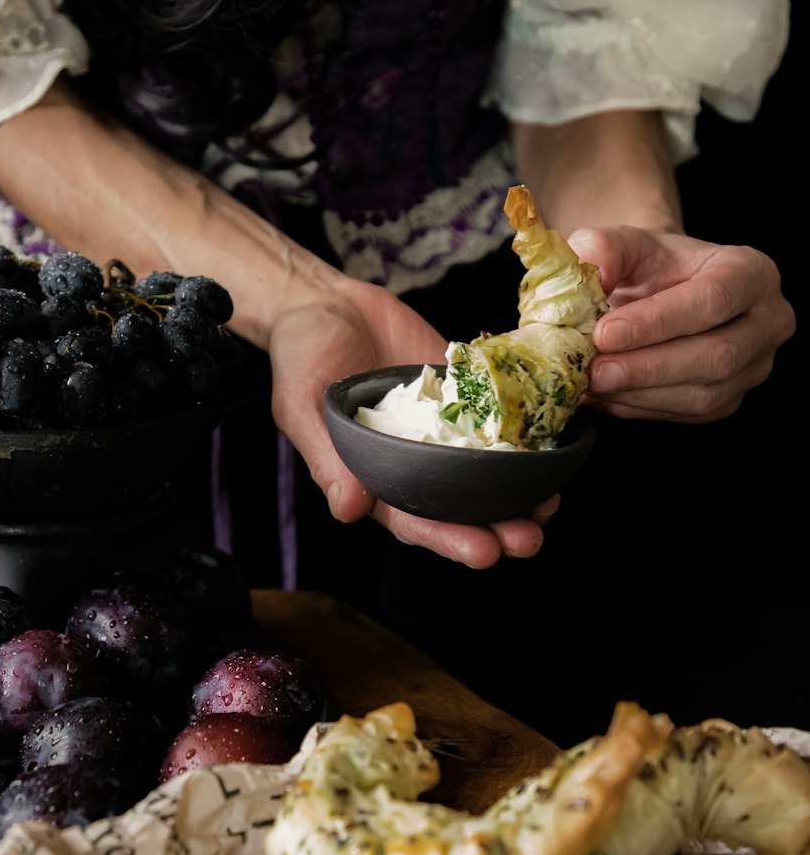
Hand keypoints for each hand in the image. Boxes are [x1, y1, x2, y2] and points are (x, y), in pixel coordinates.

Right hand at [266, 278, 556, 568]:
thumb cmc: (300, 356)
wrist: (325, 302)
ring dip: (518, 494)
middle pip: (459, 507)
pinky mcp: (463, 393)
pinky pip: (498, 419)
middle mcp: (410, 461)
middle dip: (496, 528)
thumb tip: (348, 511)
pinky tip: (554, 449)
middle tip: (527, 540)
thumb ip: (327, 458)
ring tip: (549, 506)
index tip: (484, 552)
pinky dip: (525, 438)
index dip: (448, 539)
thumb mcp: (302, 406)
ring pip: (485, 472)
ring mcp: (441, 429)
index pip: (414, 520)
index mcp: (370, 476)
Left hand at [569, 227, 795, 420]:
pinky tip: (604, 394)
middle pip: (716, 356)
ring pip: (703, 395)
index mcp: (751, 273)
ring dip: (639, 395)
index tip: (604, 333)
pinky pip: (686, 414)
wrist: (660, 290)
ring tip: (591, 382)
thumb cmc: (652, 265)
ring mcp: (754, 366)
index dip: (657, 322)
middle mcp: (767, 322)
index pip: (713, 300)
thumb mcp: (628, 243)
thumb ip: (605, 247)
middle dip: (648, 368)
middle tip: (594, 370)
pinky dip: (638, 408)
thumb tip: (591, 269)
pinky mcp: (730, 399)